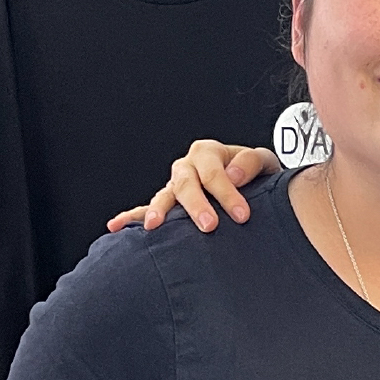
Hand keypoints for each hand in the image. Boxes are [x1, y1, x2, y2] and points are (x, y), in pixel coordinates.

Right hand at [105, 140, 277, 233]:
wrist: (252, 186)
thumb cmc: (256, 175)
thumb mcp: (263, 162)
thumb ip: (252, 163)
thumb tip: (234, 176)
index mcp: (208, 153)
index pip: (214, 173)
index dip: (228, 193)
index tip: (242, 214)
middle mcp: (188, 167)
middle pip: (186, 183)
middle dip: (196, 205)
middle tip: (209, 225)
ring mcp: (175, 185)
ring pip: (165, 196)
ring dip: (159, 210)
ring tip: (154, 225)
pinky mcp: (170, 203)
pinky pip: (145, 208)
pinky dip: (131, 216)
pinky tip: (116, 226)